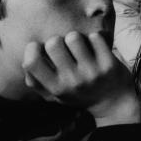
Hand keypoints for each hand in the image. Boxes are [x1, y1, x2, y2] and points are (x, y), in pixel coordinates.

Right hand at [22, 31, 140, 126]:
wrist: (114, 103)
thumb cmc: (80, 94)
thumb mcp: (55, 95)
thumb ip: (37, 81)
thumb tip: (26, 61)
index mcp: (56, 88)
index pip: (31, 63)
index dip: (32, 49)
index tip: (40, 47)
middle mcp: (73, 81)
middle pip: (53, 43)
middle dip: (57, 40)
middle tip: (65, 48)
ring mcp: (92, 72)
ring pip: (74, 37)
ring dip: (76, 37)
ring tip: (80, 47)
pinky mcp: (109, 64)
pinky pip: (95, 37)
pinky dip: (94, 38)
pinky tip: (95, 48)